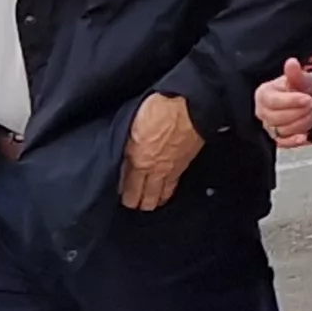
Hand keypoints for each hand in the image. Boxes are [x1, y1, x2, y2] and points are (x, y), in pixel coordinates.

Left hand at [119, 92, 201, 210]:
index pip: (128, 188)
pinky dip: (167, 192)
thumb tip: (123, 160)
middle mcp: (154, 170)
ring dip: (153, 200)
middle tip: (133, 204)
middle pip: (145, 197)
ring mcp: (170, 169)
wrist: (189, 106)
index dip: (124, 195)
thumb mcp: (132, 124)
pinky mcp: (184, 165)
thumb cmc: (160, 108)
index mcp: (138, 160)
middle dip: (137, 203)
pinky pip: (173, 186)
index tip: (121, 195)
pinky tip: (165, 192)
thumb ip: (127, 146)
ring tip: (148, 203)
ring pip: (160, 195)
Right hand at [253, 60, 311, 148]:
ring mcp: (268, 125)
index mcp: (264, 94)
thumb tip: (291, 63)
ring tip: (310, 112)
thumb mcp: (301, 78)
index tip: (308, 98)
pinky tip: (303, 136)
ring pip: (283, 130)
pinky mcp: (276, 137)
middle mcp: (262, 111)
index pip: (274, 101)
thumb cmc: (302, 88)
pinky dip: (293, 141)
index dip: (292, 101)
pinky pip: (282, 143)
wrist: (310, 101)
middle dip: (299, 111)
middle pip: (276, 118)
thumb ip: (295, 73)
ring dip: (301, 122)